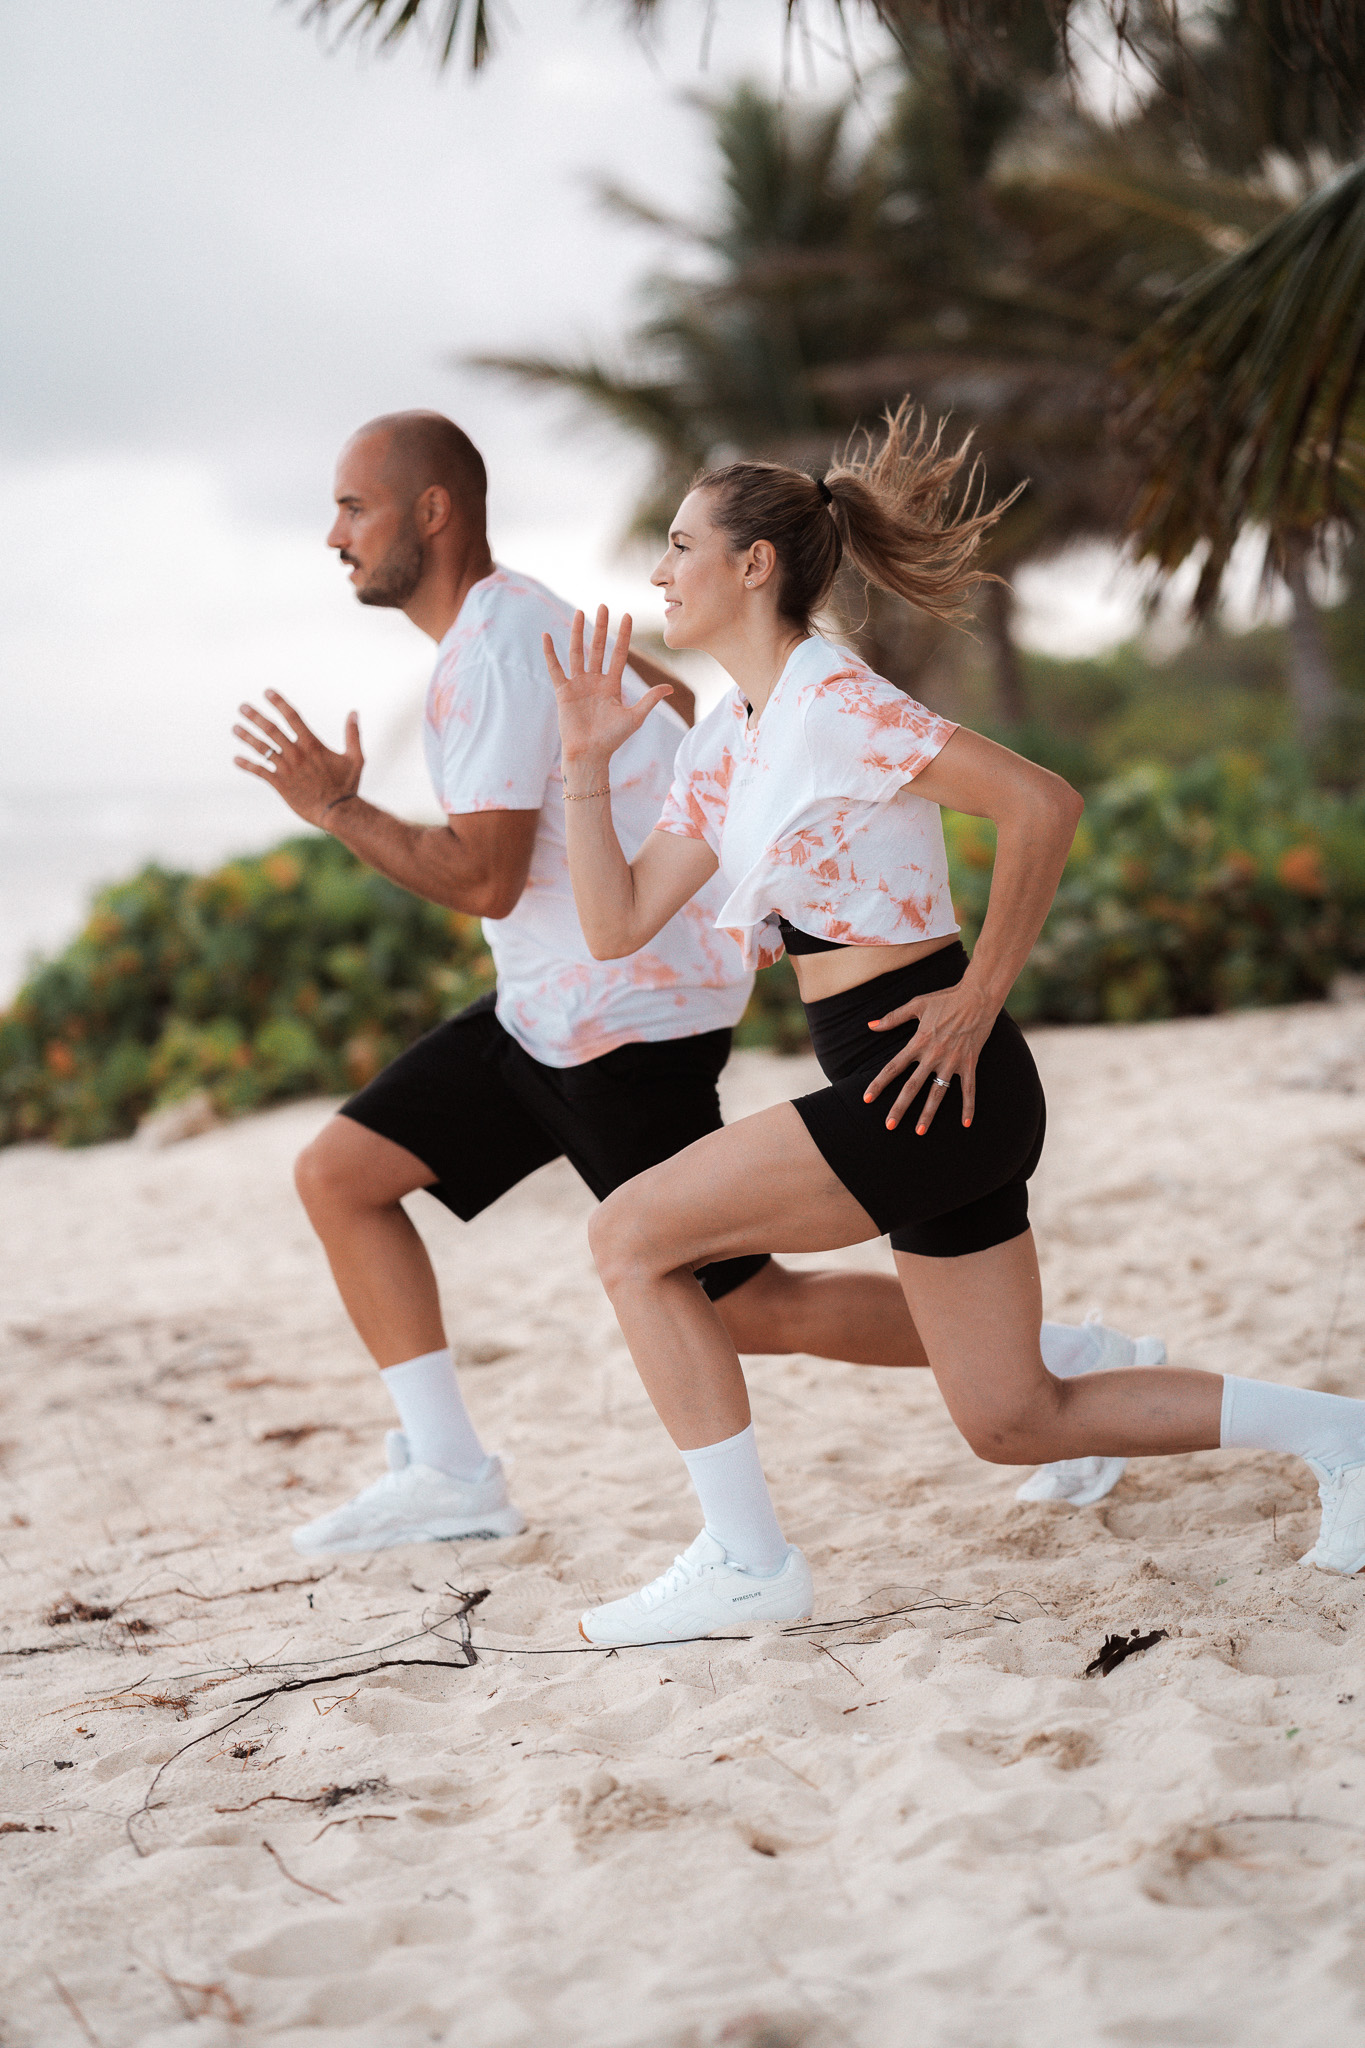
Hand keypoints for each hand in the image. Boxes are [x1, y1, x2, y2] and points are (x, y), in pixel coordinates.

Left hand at [233, 691, 362, 826]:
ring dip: (247, 737)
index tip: (267, 692)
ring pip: (262, 748)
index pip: (292, 717)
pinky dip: (247, 765)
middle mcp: (296, 753)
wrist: (338, 812)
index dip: (279, 703)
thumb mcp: (355, 758)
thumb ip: (353, 734)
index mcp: (312, 744)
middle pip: (271, 729)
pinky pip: (259, 771)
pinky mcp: (280, 784)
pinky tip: (236, 759)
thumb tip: (354, 712)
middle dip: (255, 716)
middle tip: (242, 707)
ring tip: (235, 728)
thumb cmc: (347, 785)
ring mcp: (286, 768)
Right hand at [543, 607, 671, 778]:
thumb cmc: (612, 740)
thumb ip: (649, 700)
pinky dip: (550, 653)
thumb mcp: (634, 717)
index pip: (619, 654)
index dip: (623, 636)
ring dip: (577, 632)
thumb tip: (670, 688)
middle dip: (601, 627)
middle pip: (598, 648)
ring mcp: (578, 685)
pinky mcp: (563, 692)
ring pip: (578, 652)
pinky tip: (546, 636)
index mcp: (612, 685)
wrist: (590, 755)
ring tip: (579, 612)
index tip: (627, 615)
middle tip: (603, 605)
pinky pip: (555, 669)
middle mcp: (595, 681)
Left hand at [863, 976, 995, 1133]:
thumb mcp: (916, 1004)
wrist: (977, 997)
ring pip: (938, 1093)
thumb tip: (870, 1025)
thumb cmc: (946, 999)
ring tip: (920, 1132)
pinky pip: (969, 1090)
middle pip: (912, 1086)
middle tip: (889, 1126)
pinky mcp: (969, 1064)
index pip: (893, 1067)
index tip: (867, 1099)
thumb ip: (893, 1018)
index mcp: (918, 1042)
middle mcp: (933, 1055)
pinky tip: (966, 1124)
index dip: (879, 1084)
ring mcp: (952, 1062)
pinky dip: (968, 1107)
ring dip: (928, 1114)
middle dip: (900, 1107)